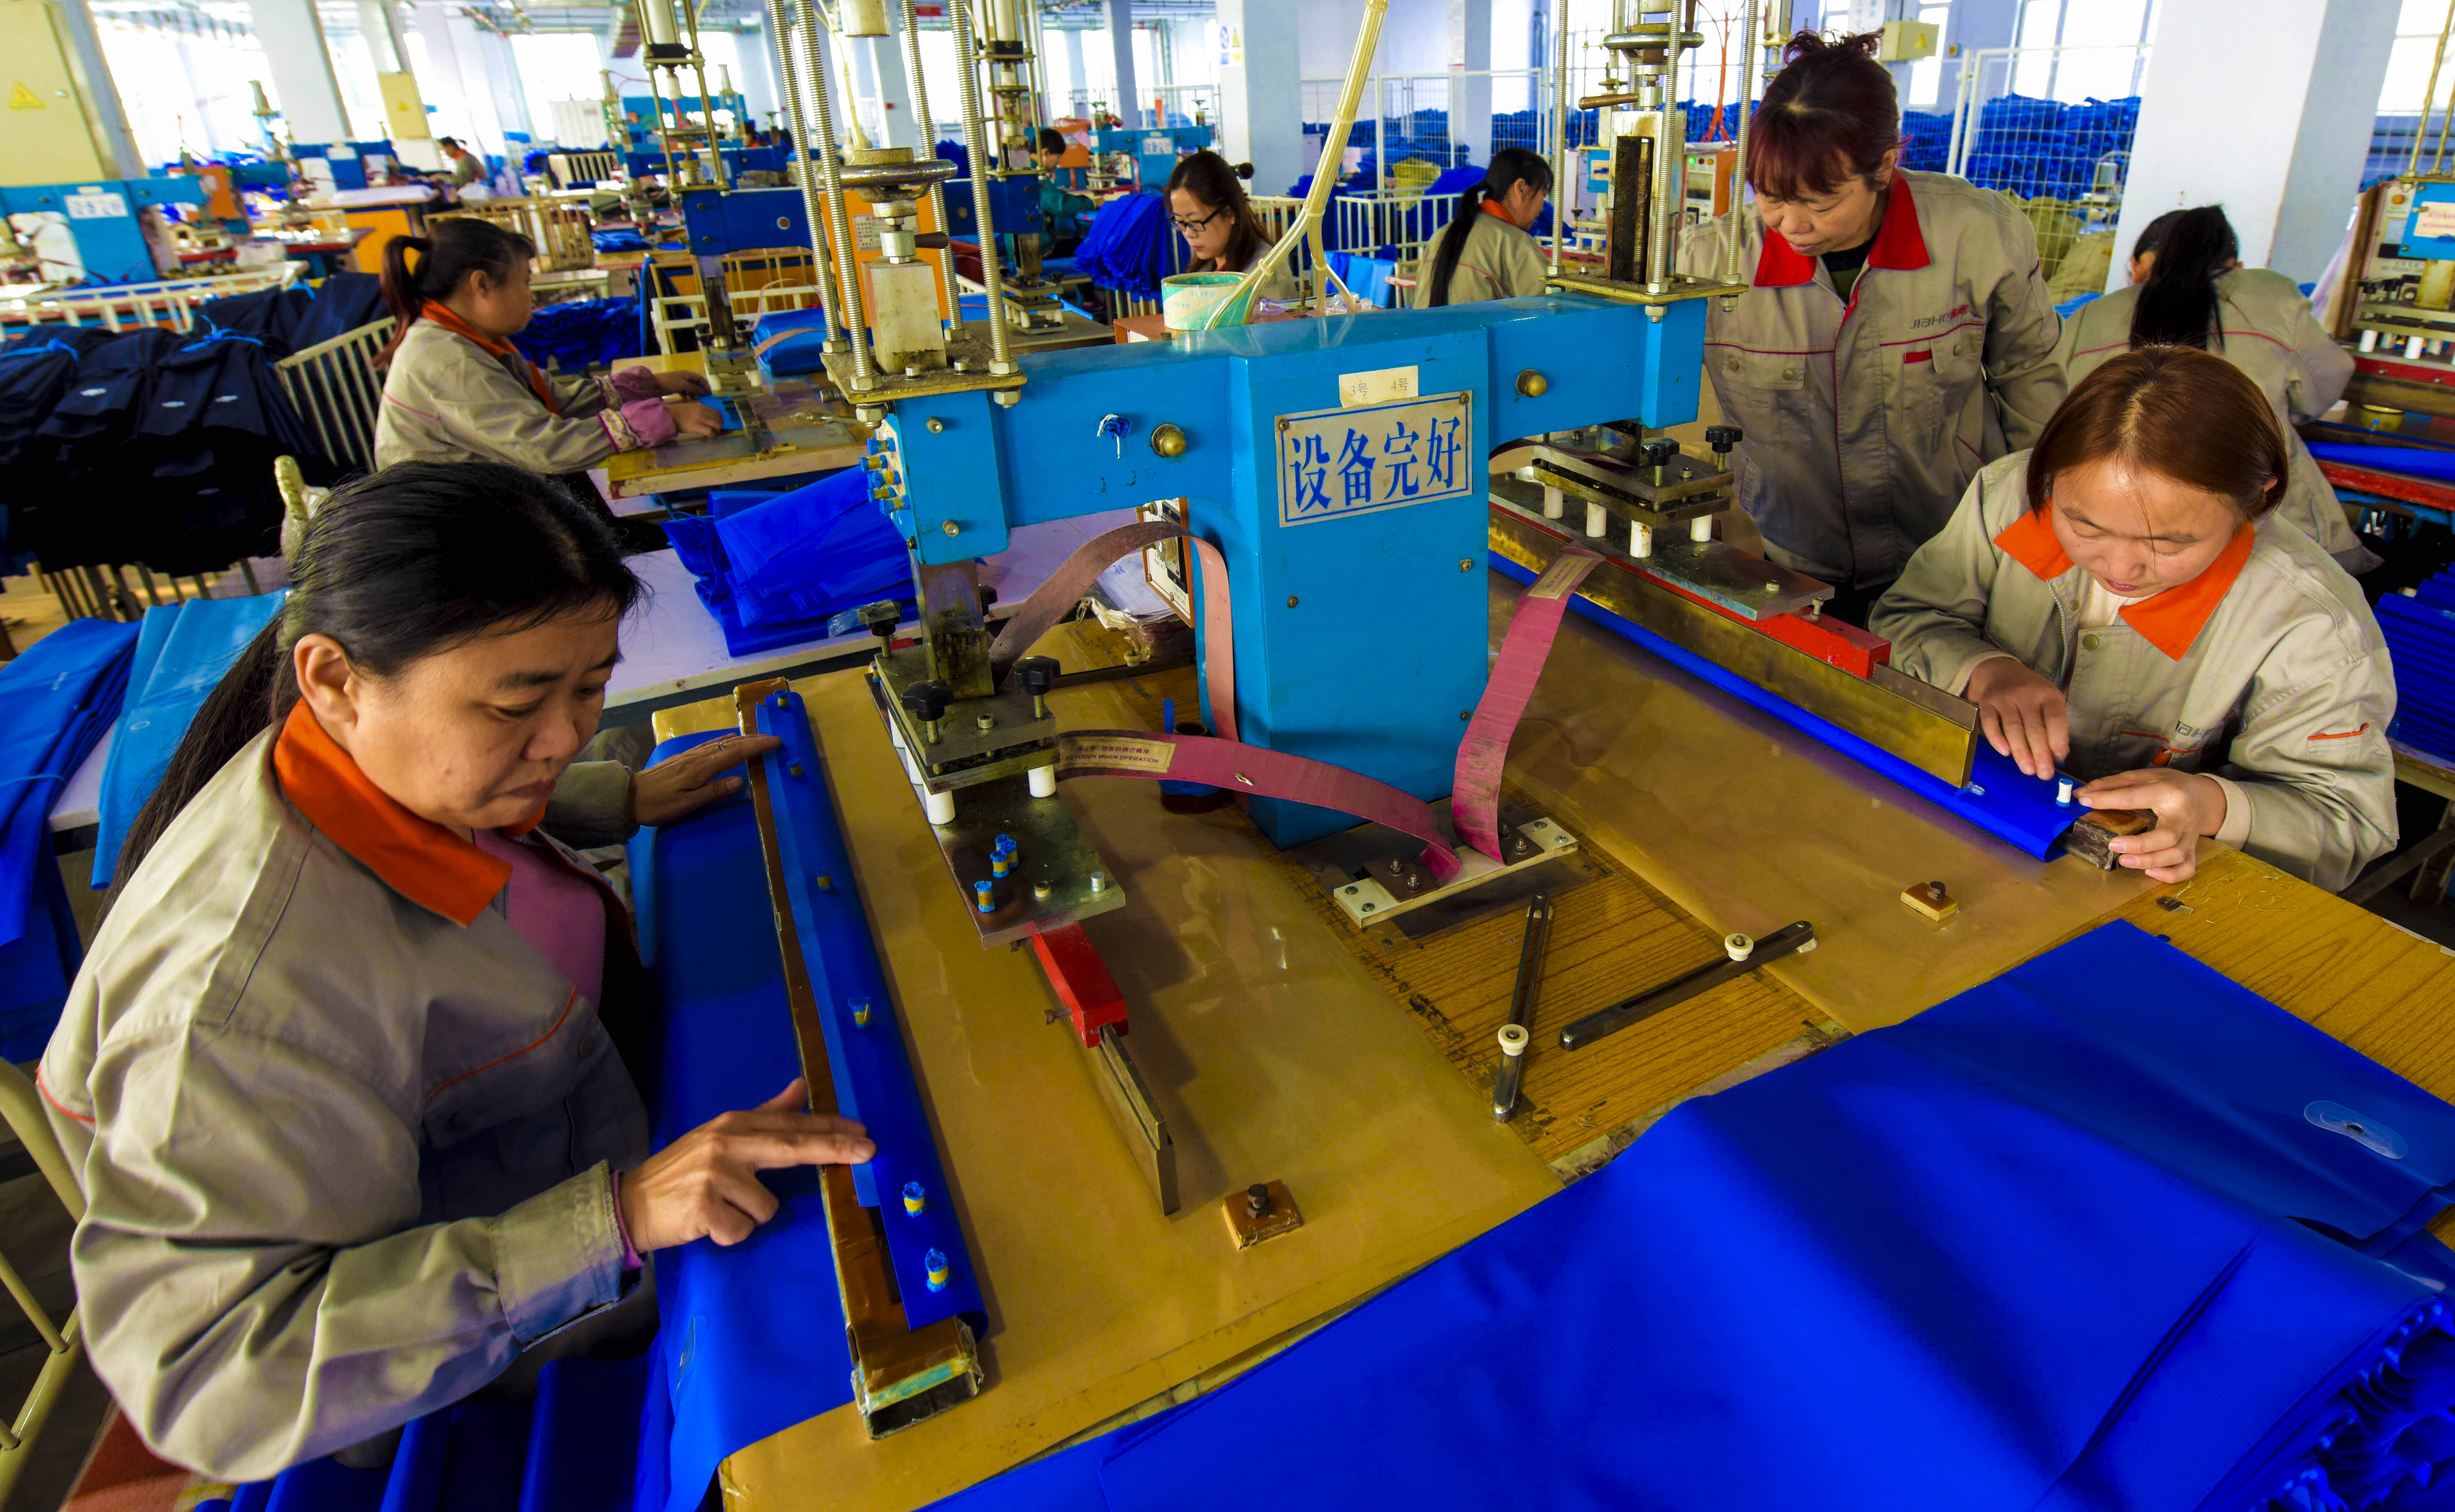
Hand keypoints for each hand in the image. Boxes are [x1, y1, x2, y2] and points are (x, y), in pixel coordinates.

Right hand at [618, 1079, 872, 1250]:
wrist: (631, 1204)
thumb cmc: (682, 1173)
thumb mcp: (721, 1137)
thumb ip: (765, 1115)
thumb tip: (801, 1086)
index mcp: (732, 1125)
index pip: (789, 1124)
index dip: (828, 1127)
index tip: (863, 1131)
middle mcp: (725, 1144)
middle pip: (791, 1147)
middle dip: (833, 1149)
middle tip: (869, 1151)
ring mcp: (714, 1175)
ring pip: (766, 1207)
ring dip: (748, 1216)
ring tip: (720, 1209)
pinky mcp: (703, 1207)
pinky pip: (742, 1230)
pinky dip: (730, 1234)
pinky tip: (707, 1224)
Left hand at [631, 732, 781, 825]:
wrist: (628, 796)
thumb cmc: (658, 805)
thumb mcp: (686, 804)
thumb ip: (713, 792)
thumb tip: (740, 781)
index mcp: (701, 768)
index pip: (735, 753)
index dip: (756, 746)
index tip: (775, 741)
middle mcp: (697, 757)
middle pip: (730, 744)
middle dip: (753, 739)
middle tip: (773, 737)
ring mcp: (689, 755)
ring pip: (720, 742)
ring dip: (741, 739)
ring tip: (757, 737)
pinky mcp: (683, 757)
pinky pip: (710, 744)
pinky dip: (725, 741)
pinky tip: (728, 741)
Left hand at [657, 369, 711, 396]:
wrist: (656, 384)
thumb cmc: (671, 382)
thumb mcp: (684, 385)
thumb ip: (694, 388)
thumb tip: (703, 392)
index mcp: (688, 374)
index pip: (700, 378)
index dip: (705, 384)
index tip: (709, 392)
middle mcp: (685, 377)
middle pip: (696, 383)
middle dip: (699, 390)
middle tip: (702, 397)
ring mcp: (680, 382)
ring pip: (690, 388)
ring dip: (693, 393)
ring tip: (693, 399)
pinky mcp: (676, 387)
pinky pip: (684, 391)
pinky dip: (687, 395)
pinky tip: (686, 399)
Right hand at [668, 399, 722, 439]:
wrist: (668, 415)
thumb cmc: (678, 412)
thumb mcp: (691, 407)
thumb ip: (700, 410)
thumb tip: (708, 417)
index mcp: (701, 406)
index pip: (717, 412)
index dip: (720, 419)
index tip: (717, 423)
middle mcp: (703, 411)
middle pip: (719, 419)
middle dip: (720, 425)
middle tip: (716, 430)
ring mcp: (700, 418)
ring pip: (717, 425)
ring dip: (717, 430)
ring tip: (713, 433)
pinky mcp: (696, 426)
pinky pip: (710, 431)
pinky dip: (712, 435)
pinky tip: (709, 436)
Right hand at [1965, 656, 2068, 779]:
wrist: (2001, 672)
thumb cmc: (2030, 693)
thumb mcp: (2048, 702)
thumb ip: (2054, 726)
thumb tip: (2058, 755)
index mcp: (2048, 694)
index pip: (2055, 718)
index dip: (2058, 740)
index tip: (2058, 759)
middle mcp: (2027, 694)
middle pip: (2034, 727)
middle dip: (2040, 753)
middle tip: (2043, 774)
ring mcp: (2005, 698)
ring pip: (2013, 728)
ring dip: (2021, 751)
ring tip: (2028, 770)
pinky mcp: (1987, 702)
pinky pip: (1990, 722)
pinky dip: (1996, 738)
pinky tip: (2004, 752)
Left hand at [2075, 768, 2225, 882]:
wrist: (2205, 797)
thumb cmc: (2171, 785)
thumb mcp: (2145, 776)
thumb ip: (2113, 784)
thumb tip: (2082, 794)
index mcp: (2169, 792)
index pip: (2135, 797)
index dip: (2107, 800)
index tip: (2085, 802)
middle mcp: (2183, 817)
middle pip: (2166, 837)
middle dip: (2139, 845)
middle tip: (2112, 844)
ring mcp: (2190, 837)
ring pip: (2176, 856)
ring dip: (2149, 862)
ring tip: (2124, 860)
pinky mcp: (2192, 850)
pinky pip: (2187, 869)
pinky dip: (2170, 875)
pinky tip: (2150, 873)